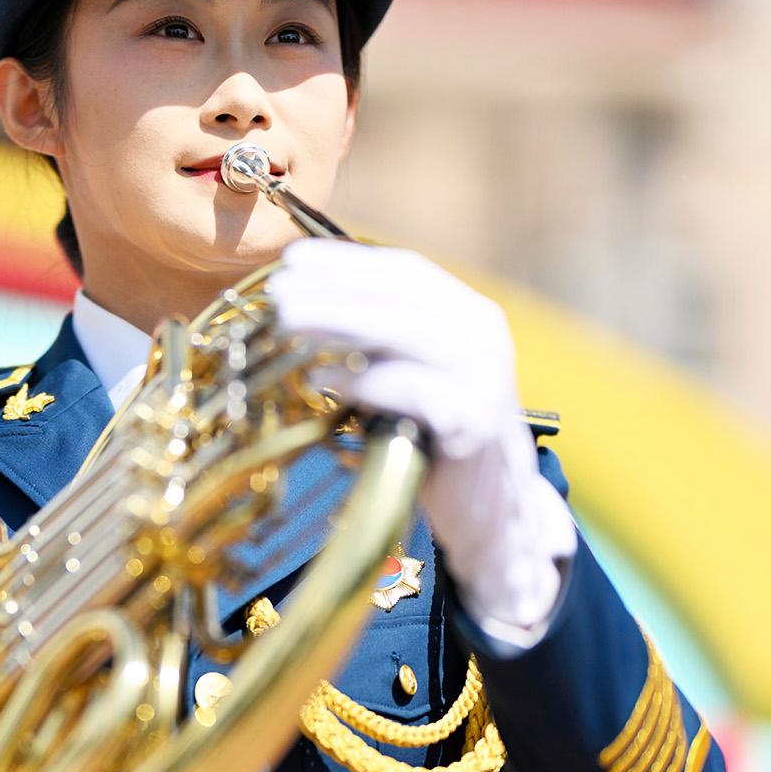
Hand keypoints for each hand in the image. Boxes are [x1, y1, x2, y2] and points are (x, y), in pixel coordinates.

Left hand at [268, 239, 577, 638]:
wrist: (493, 511)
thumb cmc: (440, 443)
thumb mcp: (415, 378)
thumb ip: (382, 343)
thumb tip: (308, 307)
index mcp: (470, 315)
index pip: (405, 270)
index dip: (346, 261)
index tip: (292, 260)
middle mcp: (482, 335)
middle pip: (400, 293)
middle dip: (333, 287)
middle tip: (278, 291)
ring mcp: (482, 377)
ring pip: (404, 331)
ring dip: (339, 321)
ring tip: (287, 322)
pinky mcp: (472, 421)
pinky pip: (409, 389)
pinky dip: (361, 381)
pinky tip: (319, 380)